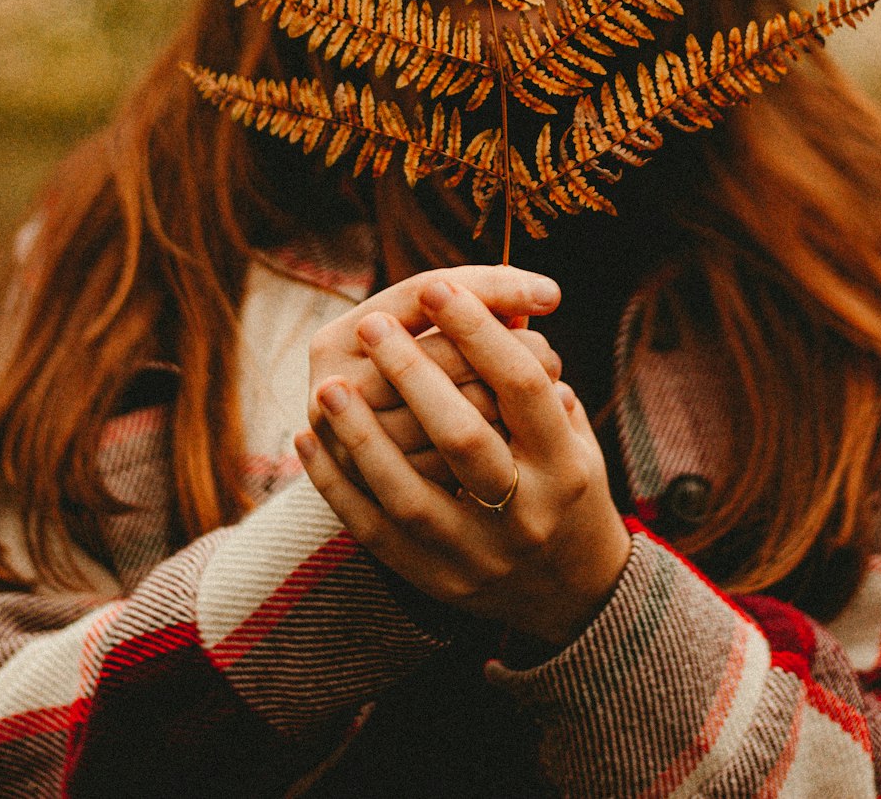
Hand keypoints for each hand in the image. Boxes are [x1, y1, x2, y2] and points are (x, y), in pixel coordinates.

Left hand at [297, 274, 631, 648]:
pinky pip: (373, 532)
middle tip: (374, 323)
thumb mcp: (573, 433)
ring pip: (410, 493)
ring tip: (327, 386)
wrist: (572, 595)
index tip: (440, 286)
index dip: (480, 332)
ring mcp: (477, 555)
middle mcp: (526, 513)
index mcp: (566, 465)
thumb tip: (488, 307)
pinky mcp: (434, 582)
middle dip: (416, 374)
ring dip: (363, 435)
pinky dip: (336, 485)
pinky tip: (307, 439)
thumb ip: (534, 375)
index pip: (522, 386)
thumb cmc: (566, 485)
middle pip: (465, 436)